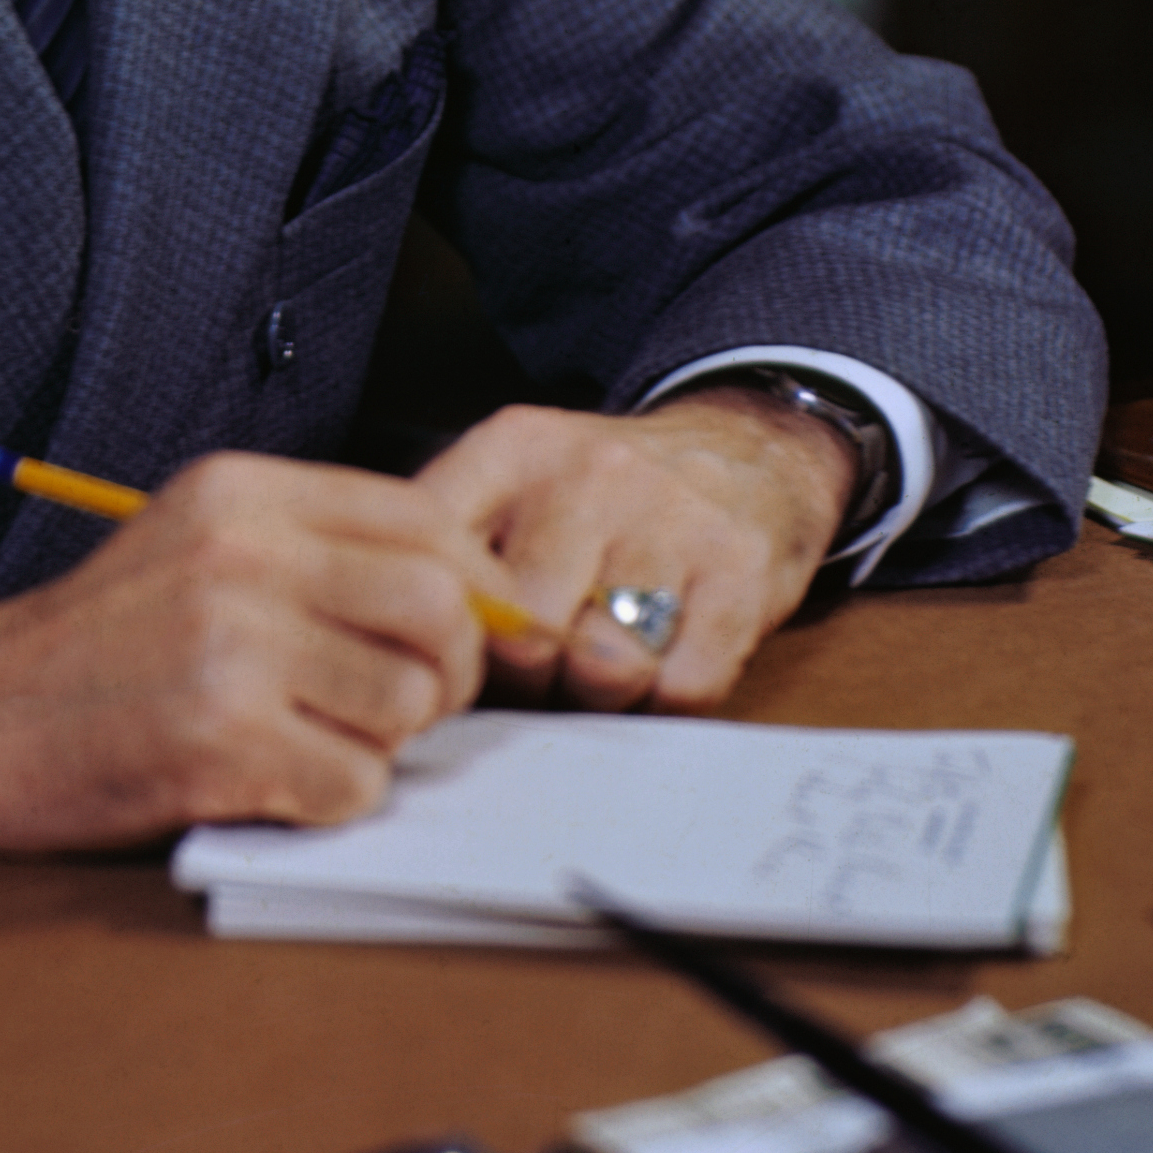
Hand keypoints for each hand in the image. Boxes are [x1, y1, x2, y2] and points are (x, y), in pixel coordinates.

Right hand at [0, 451, 527, 851]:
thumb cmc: (96, 644)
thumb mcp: (195, 545)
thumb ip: (315, 550)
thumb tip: (465, 591)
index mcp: (241, 494)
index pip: (424, 516)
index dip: (476, 583)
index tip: (471, 631)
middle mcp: (240, 556)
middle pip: (439, 605)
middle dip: (450, 670)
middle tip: (406, 702)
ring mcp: (230, 647)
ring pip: (408, 701)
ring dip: (382, 742)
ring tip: (313, 739)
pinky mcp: (219, 741)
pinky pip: (355, 782)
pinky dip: (331, 798)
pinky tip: (272, 780)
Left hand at [411, 393, 856, 711]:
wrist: (750, 453)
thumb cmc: (605, 501)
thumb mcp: (511, 485)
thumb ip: (449, 554)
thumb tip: (403, 657)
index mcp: (512, 450)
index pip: (437, 556)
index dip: (437, 630)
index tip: (450, 652)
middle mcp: (590, 474)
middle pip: (524, 631)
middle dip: (525, 677)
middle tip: (540, 671)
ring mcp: (671, 519)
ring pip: (604, 666)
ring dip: (598, 694)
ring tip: (600, 667)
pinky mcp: (740, 573)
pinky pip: (682, 687)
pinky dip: (665, 702)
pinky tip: (662, 664)